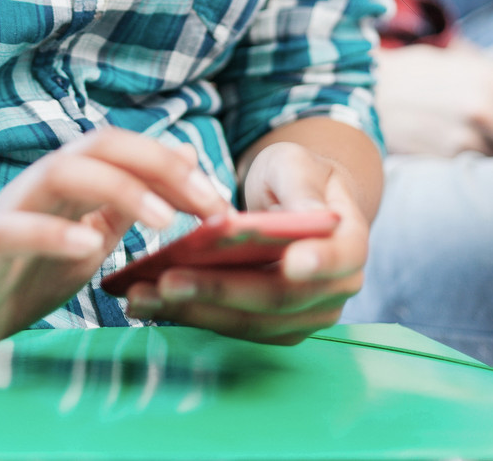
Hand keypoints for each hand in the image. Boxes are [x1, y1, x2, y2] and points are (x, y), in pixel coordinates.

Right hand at [0, 128, 224, 365]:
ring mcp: (12, 209)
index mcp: (70, 178)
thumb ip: (129, 203)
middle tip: (205, 203)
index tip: (217, 198)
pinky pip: (18, 229)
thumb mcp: (89, 238)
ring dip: (117, 190)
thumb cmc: (23, 273)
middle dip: (157, 167)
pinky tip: (91, 249)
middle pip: (100, 146)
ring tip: (160, 221)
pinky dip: (56, 233)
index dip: (173, 164)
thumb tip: (185, 158)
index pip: (125, 148)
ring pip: (62, 173)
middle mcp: (41, 182)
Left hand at [126, 141, 367, 344]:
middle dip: (219, 290)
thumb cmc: (298, 177)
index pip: (339, 259)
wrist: (295, 202)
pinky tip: (151, 300)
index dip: (317, 263)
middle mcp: (334, 292)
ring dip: (193, 310)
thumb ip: (301, 187)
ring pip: (247, 320)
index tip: (290, 264)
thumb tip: (308, 212)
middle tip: (168, 280)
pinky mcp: (271, 328)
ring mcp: (302, 316)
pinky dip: (190, 314)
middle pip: (277, 297)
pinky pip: (230, 326)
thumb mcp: (298, 165)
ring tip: (141, 294)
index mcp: (350, 246)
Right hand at [377, 43, 492, 155]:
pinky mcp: (448, 163)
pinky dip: (481, 162)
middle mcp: (482, 116)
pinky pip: (482, 170)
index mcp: (492, 86)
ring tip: (483, 134)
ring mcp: (464, 143)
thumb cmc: (423, 75)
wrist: (373, 92)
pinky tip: (464, 145)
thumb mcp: (471, 63)